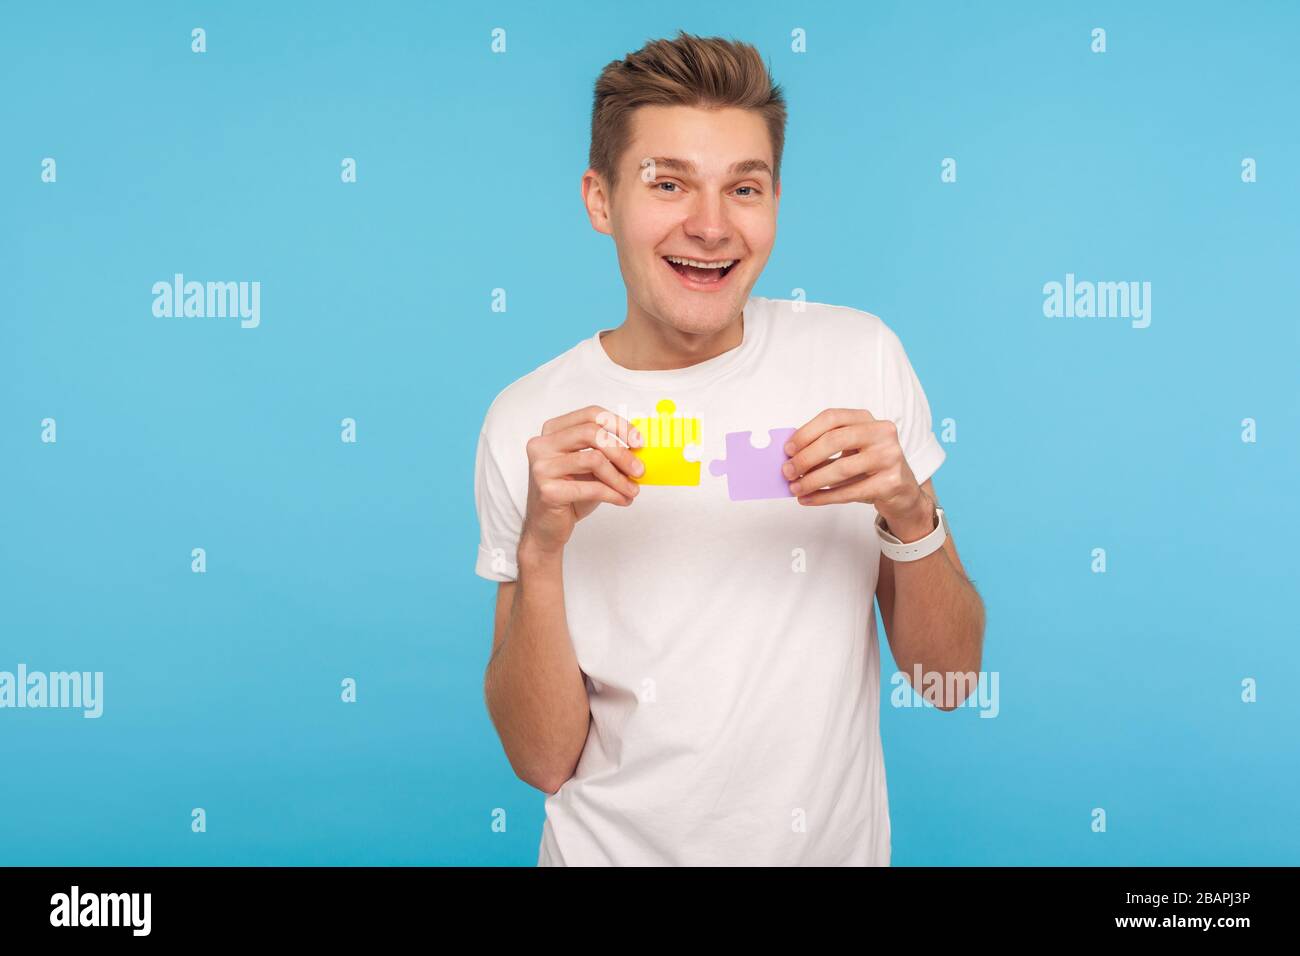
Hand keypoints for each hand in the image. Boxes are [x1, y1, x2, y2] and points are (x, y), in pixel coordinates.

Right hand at [519, 405, 644, 556]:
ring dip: (620, 478)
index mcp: (552, 431)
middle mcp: (542, 444)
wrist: (546, 527)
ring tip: (632, 490)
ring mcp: (542, 467)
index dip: (619, 425)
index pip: (590, 414)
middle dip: (622, 452)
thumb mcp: (590, 468)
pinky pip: (591, 487)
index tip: (638, 442)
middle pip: (592, 433)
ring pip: (594, 460)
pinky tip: (622, 500)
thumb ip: (607, 453)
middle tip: (640, 470)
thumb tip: (639, 447)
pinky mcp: (548, 490)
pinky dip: (613, 494)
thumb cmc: (570, 494)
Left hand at [781, 408, 933, 539]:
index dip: (806, 432)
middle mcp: (881, 433)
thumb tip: (790, 458)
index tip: (787, 449)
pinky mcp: (891, 482)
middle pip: (834, 440)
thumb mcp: (849, 451)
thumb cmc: (869, 468)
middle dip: (806, 458)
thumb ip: (823, 449)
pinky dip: (825, 497)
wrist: (902, 491)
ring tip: (795, 489)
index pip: (832, 417)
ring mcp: (889, 457)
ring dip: (812, 481)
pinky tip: (809, 499)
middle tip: (787, 472)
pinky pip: (850, 491)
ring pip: (841, 469)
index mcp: (867, 419)